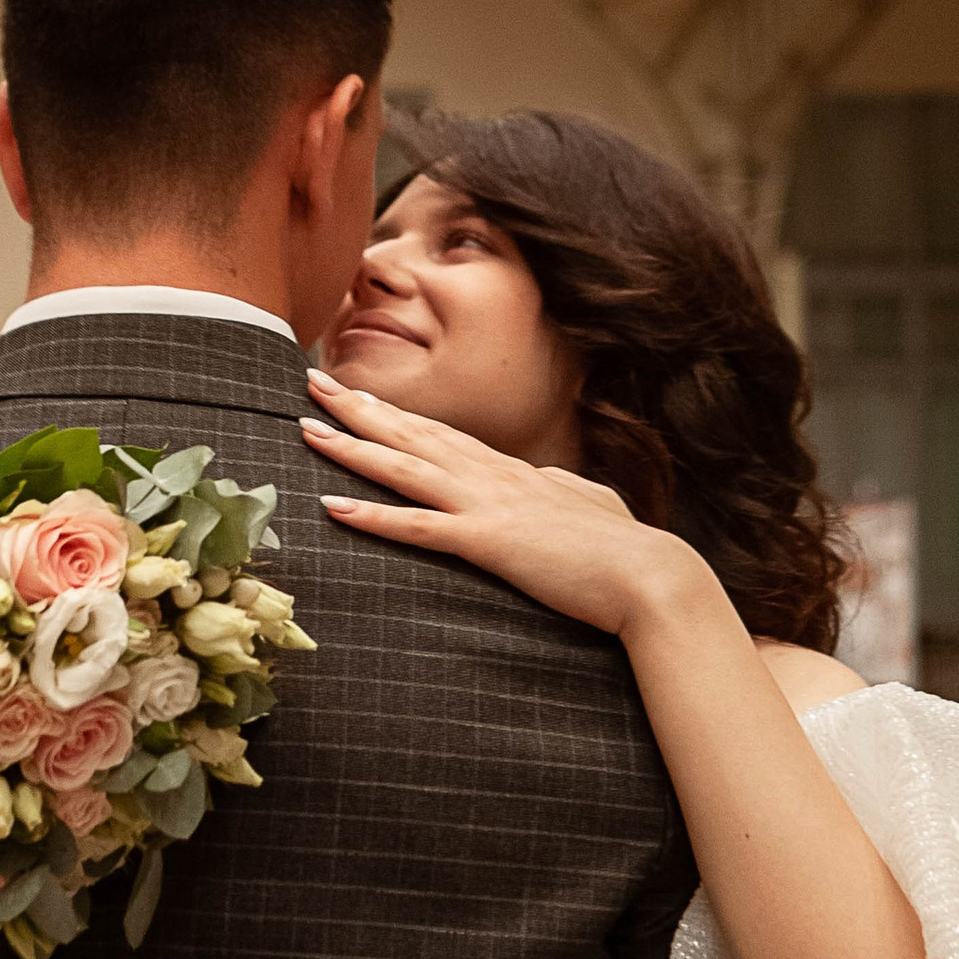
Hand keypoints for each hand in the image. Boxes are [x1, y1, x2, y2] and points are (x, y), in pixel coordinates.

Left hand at [301, 372, 704, 640]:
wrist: (651, 575)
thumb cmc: (623, 549)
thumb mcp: (588, 503)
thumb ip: (561, 485)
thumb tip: (547, 474)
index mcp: (514, 470)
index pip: (442, 432)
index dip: (397, 413)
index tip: (360, 394)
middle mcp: (492, 477)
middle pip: (413, 433)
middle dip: (358, 408)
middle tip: (313, 383)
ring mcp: (488, 505)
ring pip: (404, 468)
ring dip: (351, 447)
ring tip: (307, 429)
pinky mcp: (489, 541)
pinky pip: (417, 527)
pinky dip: (371, 516)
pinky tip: (331, 506)